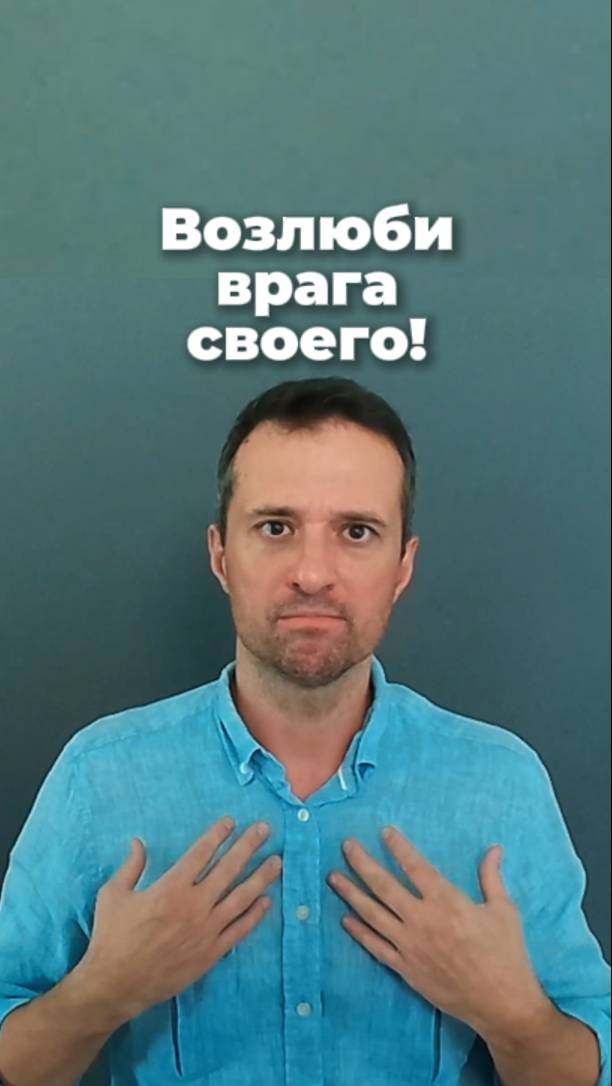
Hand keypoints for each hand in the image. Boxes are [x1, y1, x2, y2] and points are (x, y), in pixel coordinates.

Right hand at [75, 818, 281, 1025]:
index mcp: (171, 888)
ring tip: (277, 861)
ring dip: (261, 877)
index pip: (202, 853)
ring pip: (242, 898)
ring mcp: (207, 930)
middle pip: (229, 868)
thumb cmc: (112, 937)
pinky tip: (267, 901)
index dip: (218, 835)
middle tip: (265, 829)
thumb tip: (139, 842)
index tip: (231, 822)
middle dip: (248, 846)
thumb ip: (131, 866)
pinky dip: (255, 915)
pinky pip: (240, 930)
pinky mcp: (212, 953)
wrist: (117, 985)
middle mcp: (195, 905)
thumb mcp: (113, 894)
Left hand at [327, 828, 548, 1038]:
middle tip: (346, 846)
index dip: (399, 847)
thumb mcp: (504, 910)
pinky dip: (358, 932)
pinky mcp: (405, 969)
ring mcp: (410, 946)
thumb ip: (492, 877)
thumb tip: (493, 849)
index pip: (415, 867)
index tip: (385, 832)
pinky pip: (375, 947)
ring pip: (372, 914)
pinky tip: (345, 919)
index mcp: (447, 902)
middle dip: (362, 863)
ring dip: (351, 894)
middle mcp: (422, 920)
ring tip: (334, 877)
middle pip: (384, 886)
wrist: (501, 1004)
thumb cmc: (506, 954)